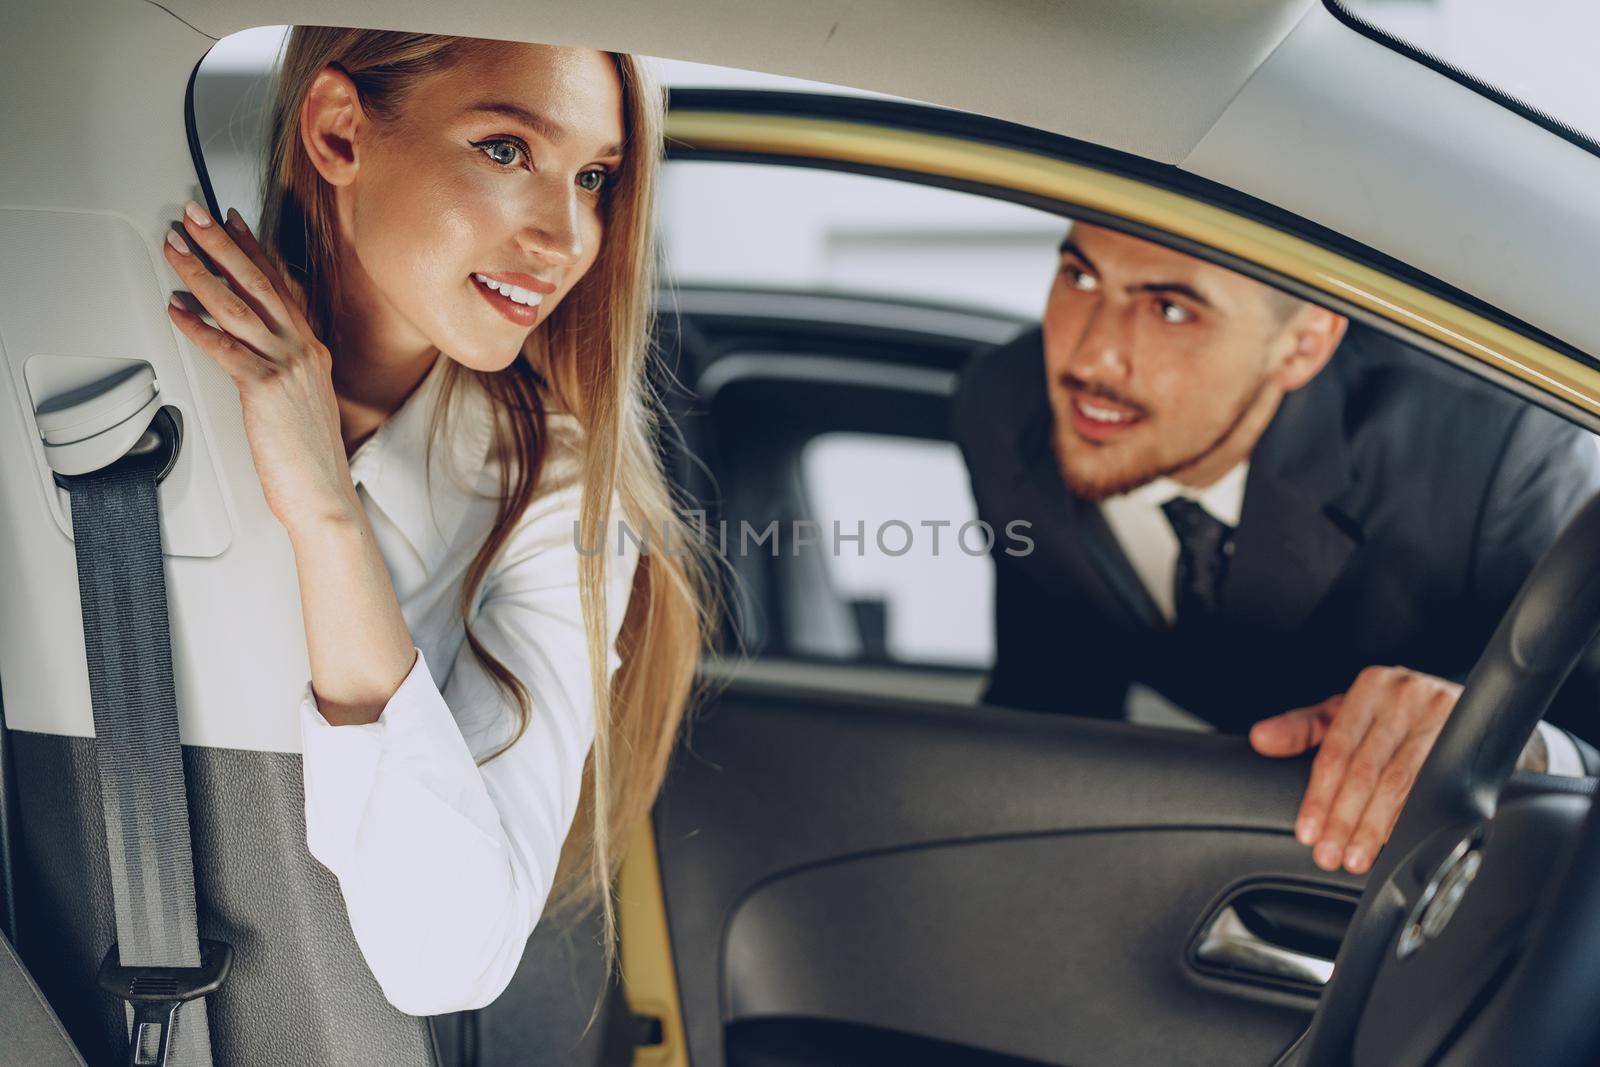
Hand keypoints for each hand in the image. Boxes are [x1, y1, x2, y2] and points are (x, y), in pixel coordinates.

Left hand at [162, 201, 357, 535]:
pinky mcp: (264, 389)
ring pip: (238, 307)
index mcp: (312, 350)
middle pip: (258, 284)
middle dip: (223, 244)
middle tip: (195, 215)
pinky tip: (176, 310)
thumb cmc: (311, 458)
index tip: (234, 223)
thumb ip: (286, 367)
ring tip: (177, 249)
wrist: (324, 493)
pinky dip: (196, 326)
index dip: (255, 249)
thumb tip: (253, 348)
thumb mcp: (305, 400)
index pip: (281, 286)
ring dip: (202, 273)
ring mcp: (287, 367)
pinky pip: (224, 348)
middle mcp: (303, 351)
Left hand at [1249, 665, 1460, 874]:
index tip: (1307, 832)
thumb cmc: (1395, 711)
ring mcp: (1442, 717)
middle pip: (1366, 770)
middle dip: (1344, 819)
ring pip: (1400, 783)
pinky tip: (1395, 842)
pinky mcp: (1470, 741)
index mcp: (1371, 686)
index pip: (1337, 750)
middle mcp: (1406, 697)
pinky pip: (1435, 789)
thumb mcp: (1346, 711)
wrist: (1467, 705)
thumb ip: (1302, 728)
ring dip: (1375, 827)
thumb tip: (1260, 739)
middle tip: (1329, 854)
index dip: (1320, 795)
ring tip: (1355, 857)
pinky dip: (1411, 819)